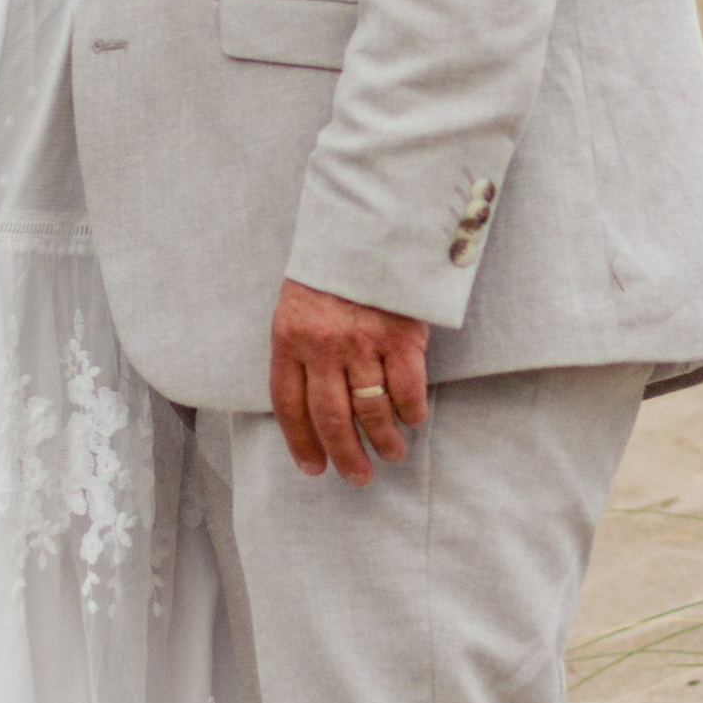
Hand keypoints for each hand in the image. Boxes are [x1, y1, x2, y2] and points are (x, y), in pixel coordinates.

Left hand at [269, 280, 429, 482]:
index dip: (301, 442)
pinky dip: (411, 412)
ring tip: (391, 454)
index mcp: (289, 338)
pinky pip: (407, 390)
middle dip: (345, 456)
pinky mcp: (401, 336)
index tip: (314, 468)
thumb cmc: (332, 269)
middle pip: (331, 419)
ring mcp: (362, 342)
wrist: (370, 225)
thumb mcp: (297, 304)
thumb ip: (298, 349)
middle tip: (357, 477)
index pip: (289, 405)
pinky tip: (413, 420)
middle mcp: (323, 346)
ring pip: (371, 410)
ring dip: (383, 441)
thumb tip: (309, 405)